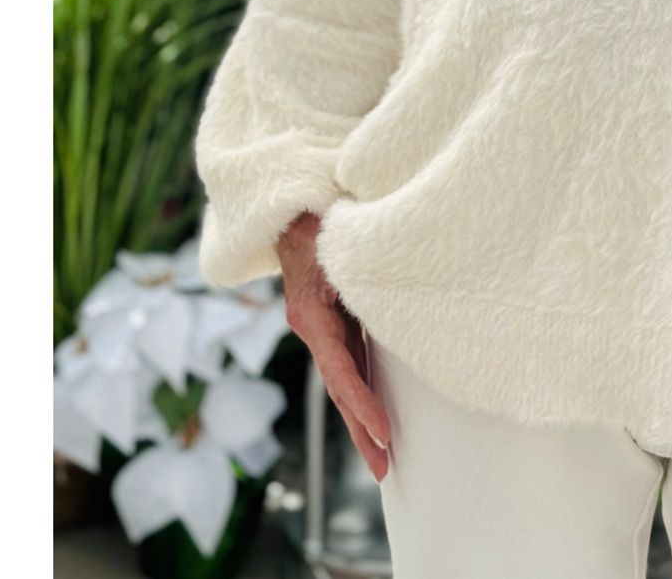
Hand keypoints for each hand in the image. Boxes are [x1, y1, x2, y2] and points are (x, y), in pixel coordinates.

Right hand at [278, 211, 392, 481]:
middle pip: (338, 386)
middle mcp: (312, 326)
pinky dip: (361, 388)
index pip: (338, 368)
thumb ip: (347, 250)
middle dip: (360, 428)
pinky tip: (377, 411)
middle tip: (383, 466)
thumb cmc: (313, 212)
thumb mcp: (329, 232)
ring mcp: (319, 326)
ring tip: (383, 455)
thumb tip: (377, 252)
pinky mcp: (330, 321)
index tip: (382, 431)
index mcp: (311, 313)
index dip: (360, 401)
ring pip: (342, 379)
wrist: (288, 205)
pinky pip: (347, 360)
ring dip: (362, 416)